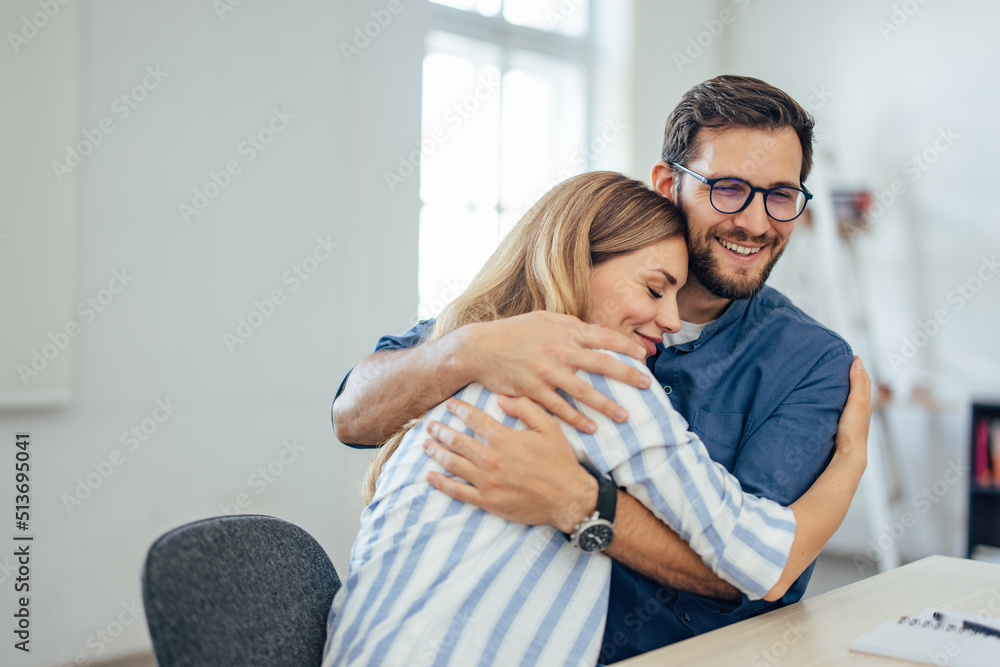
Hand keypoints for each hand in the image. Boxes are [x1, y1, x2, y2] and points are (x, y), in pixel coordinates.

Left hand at [423, 395, 597, 533]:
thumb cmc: (560, 462)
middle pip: (457, 441)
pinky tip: (431, 476)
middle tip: (430, 425)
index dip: (459, 410)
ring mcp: (486, 481)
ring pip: (453, 463)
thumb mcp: (549, 427)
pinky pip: (458, 491)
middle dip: (441, 431)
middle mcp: (490, 458)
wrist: (568, 498)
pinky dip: (441, 483)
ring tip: (426, 445)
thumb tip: (502, 398)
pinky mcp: (487, 501)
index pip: (474, 419)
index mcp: (503, 438)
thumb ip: (525, 408)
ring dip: (436, 452)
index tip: (450, 405)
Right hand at [458, 311, 650, 433]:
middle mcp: (559, 350)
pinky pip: (560, 408)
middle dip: (627, 375)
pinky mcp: (533, 390)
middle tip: (646, 385)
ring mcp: (546, 372)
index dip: (625, 346)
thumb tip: (593, 331)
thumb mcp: (543, 319)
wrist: (479, 348)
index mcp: (564, 331)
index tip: (642, 356)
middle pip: (601, 363)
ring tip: (624, 416)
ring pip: (583, 391)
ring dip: (606, 404)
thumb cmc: (513, 332)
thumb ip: (569, 325)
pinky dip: (577, 419)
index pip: (603, 337)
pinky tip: (592, 427)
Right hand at [834, 356, 872, 465]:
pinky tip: (834, 402)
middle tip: (845, 364)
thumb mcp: (855, 401)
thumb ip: (857, 381)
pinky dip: (843, 400)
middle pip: (861, 388)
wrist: (849, 454)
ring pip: (854, 398)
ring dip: (849, 387)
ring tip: (839, 380)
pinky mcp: (846, 426)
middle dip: (855, 375)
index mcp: (866, 401)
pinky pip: (846, 408)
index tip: (852, 355)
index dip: (859, 367)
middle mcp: (862, 409)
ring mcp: (855, 419)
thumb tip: (857, 360)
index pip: (864, 379)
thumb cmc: (852, 428)